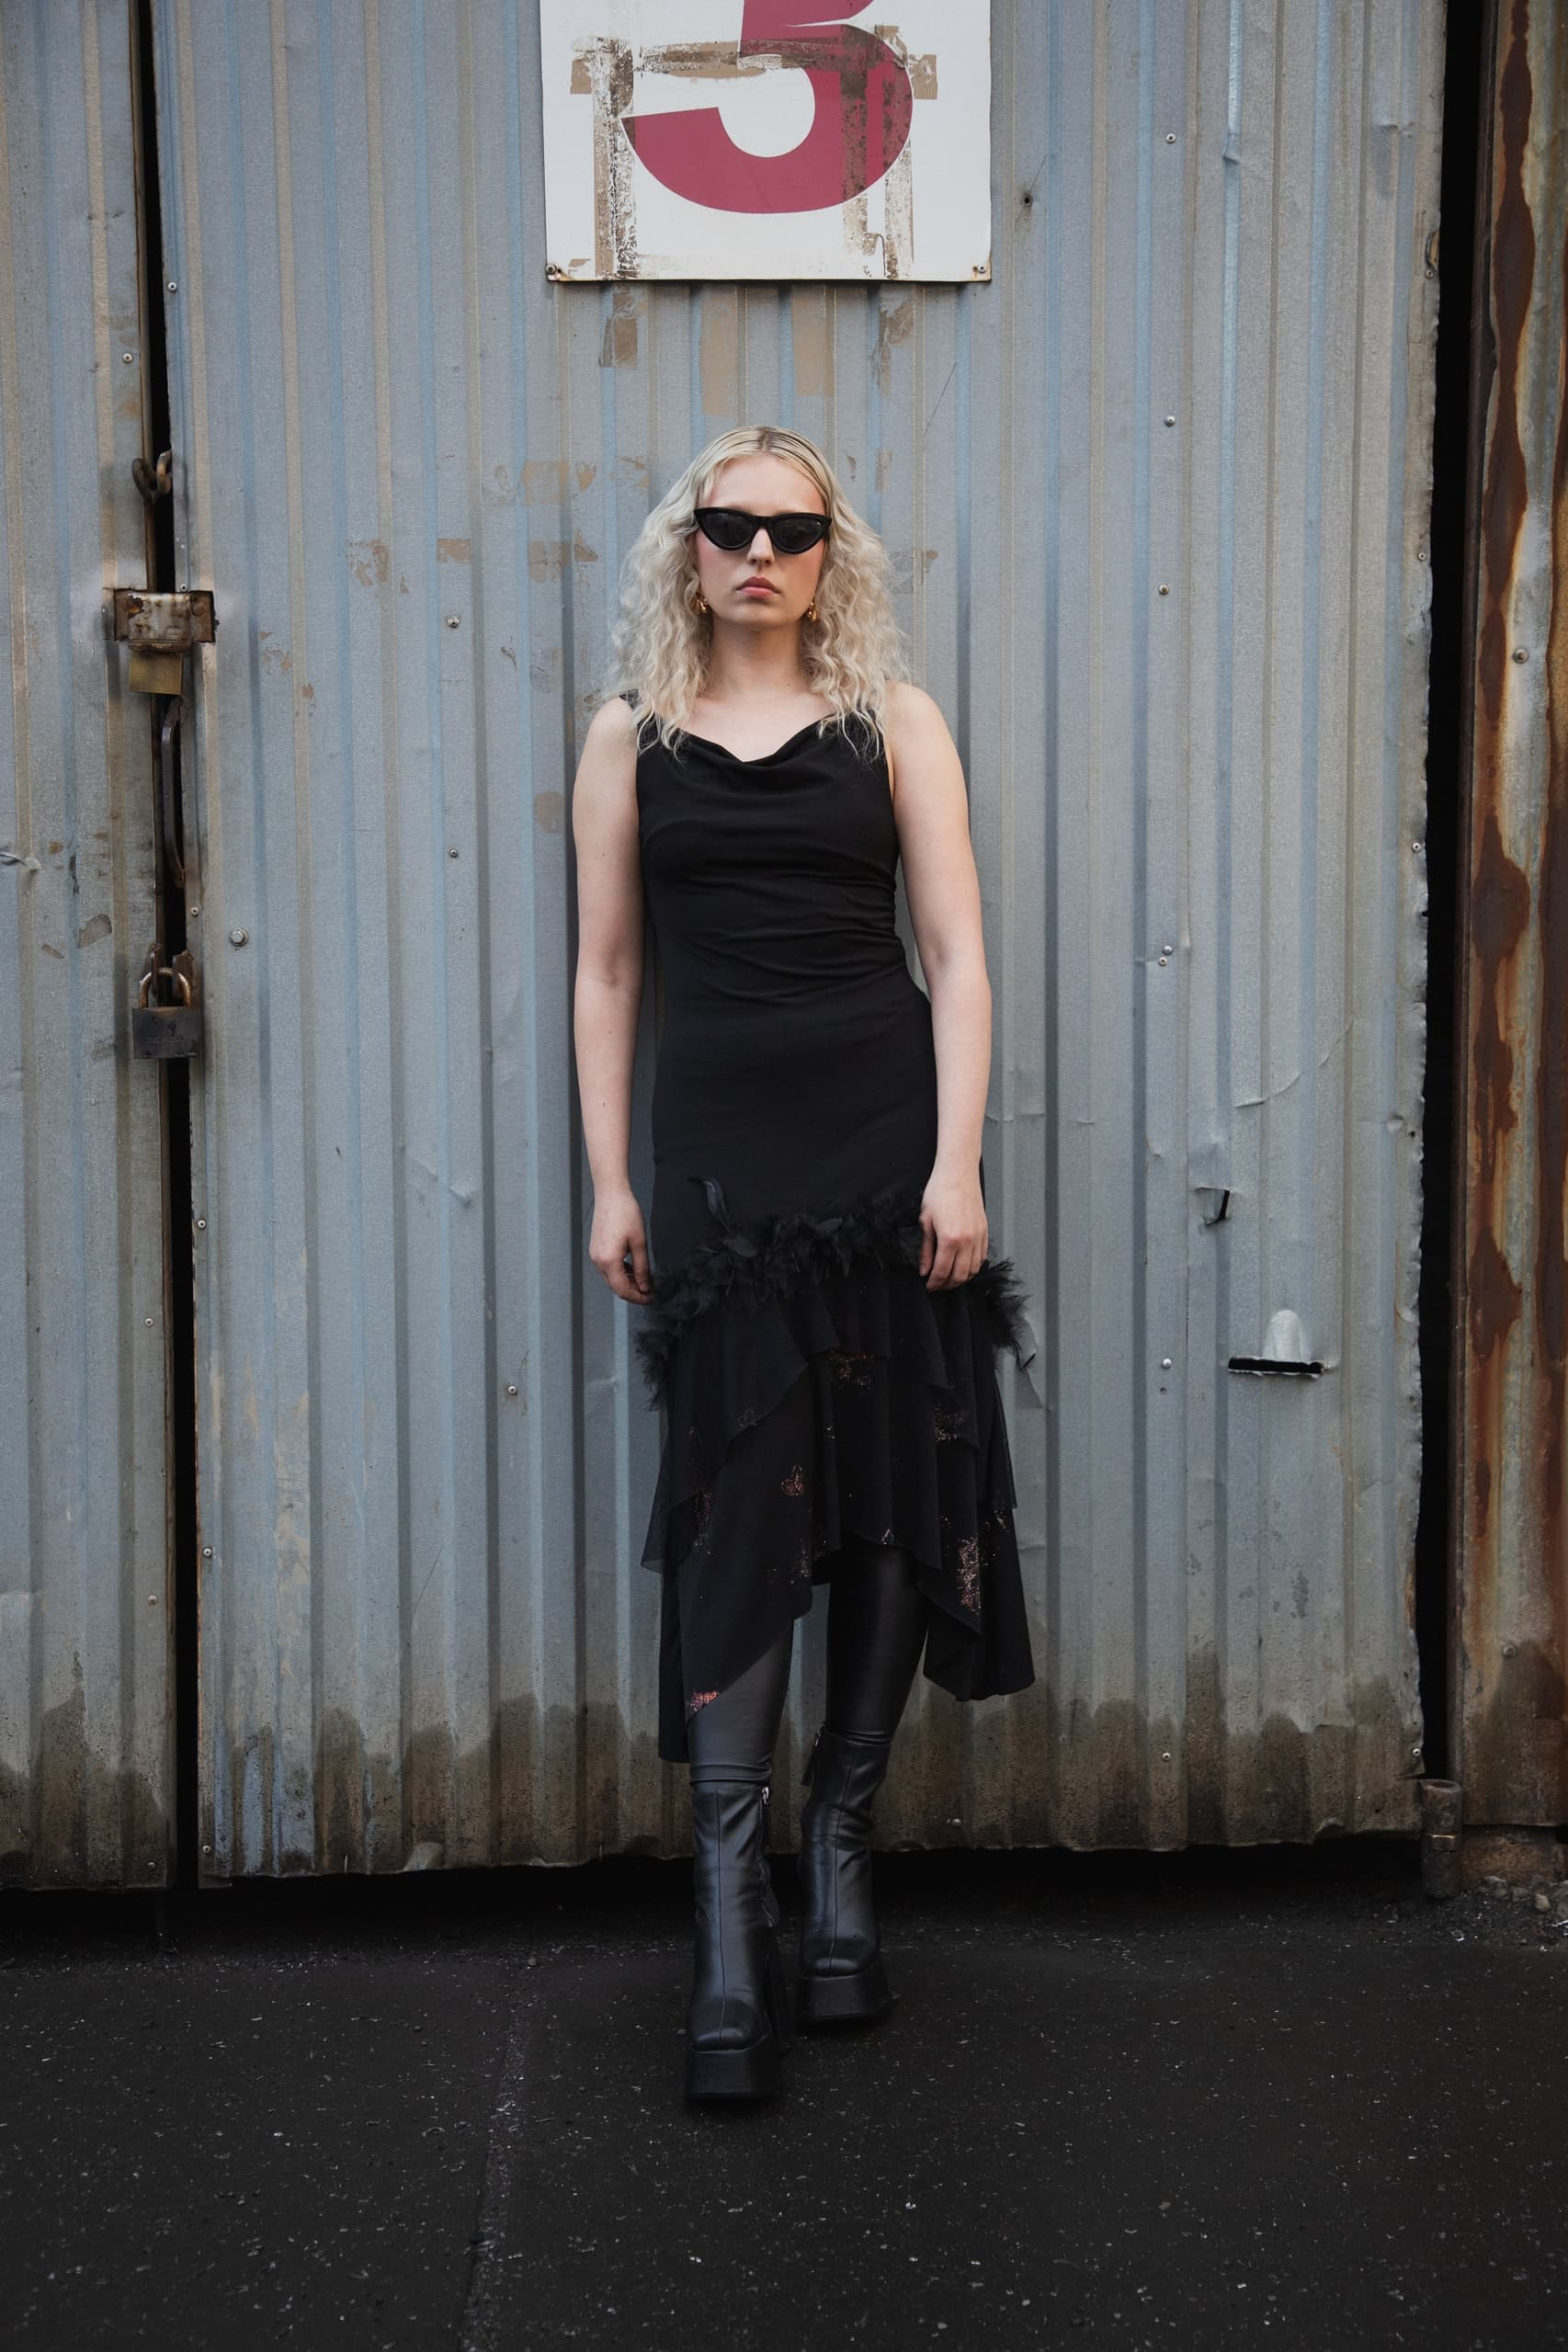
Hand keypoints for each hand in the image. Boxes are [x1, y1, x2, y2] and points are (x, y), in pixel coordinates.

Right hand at [589, 1185, 653, 1303]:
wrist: (611, 1194)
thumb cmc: (625, 1213)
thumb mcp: (639, 1243)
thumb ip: (642, 1268)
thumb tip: (645, 1286)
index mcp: (608, 1261)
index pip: (622, 1290)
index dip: (638, 1297)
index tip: (651, 1297)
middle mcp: (598, 1261)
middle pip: (615, 1287)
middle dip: (634, 1292)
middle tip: (651, 1291)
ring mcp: (595, 1255)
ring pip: (612, 1278)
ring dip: (628, 1282)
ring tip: (645, 1279)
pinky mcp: (596, 1249)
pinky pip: (608, 1268)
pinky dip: (621, 1272)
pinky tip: (633, 1268)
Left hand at [918, 1164, 987, 1288]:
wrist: (958, 1174)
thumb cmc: (939, 1192)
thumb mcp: (925, 1221)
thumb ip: (926, 1250)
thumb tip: (924, 1270)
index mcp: (949, 1239)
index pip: (942, 1271)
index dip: (934, 1283)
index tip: (928, 1287)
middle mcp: (967, 1241)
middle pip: (959, 1275)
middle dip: (947, 1285)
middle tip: (937, 1286)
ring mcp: (978, 1237)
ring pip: (973, 1269)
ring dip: (961, 1278)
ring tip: (949, 1278)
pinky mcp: (985, 1232)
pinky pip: (981, 1258)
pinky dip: (972, 1267)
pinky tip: (962, 1266)